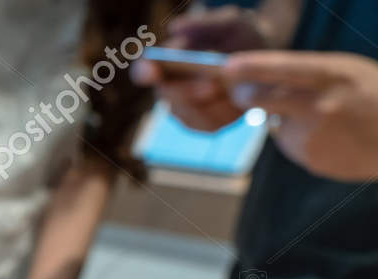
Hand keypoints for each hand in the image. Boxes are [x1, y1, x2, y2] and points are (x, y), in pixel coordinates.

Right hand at [131, 6, 270, 131]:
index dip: (144, 72)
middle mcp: (169, 88)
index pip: (143, 70)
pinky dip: (224, 113)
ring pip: (187, 114)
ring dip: (210, 104)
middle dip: (187, 92)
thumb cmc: (242, 36)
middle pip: (166, 96)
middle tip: (212, 85)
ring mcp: (185, 110)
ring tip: (232, 90)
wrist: (266, 57)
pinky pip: (207, 125)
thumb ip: (204, 24)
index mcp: (165, 62)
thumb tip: (175, 28)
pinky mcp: (205, 124)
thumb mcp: (230, 23)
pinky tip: (237, 101)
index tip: (152, 70)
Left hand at [222, 52, 377, 181]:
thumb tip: (259, 85)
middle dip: (246, 93)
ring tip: (324, 119)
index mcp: (333, 75)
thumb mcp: (347, 72)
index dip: (252, 68)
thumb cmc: (372, 96)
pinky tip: (329, 137)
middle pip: (264, 98)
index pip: (282, 68)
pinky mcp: (311, 160)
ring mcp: (314, 136)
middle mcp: (320, 105)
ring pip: (277, 124)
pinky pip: (292, 146)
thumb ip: (308, 76)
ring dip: (287, 120)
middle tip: (241, 90)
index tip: (229, 67)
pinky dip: (301, 140)